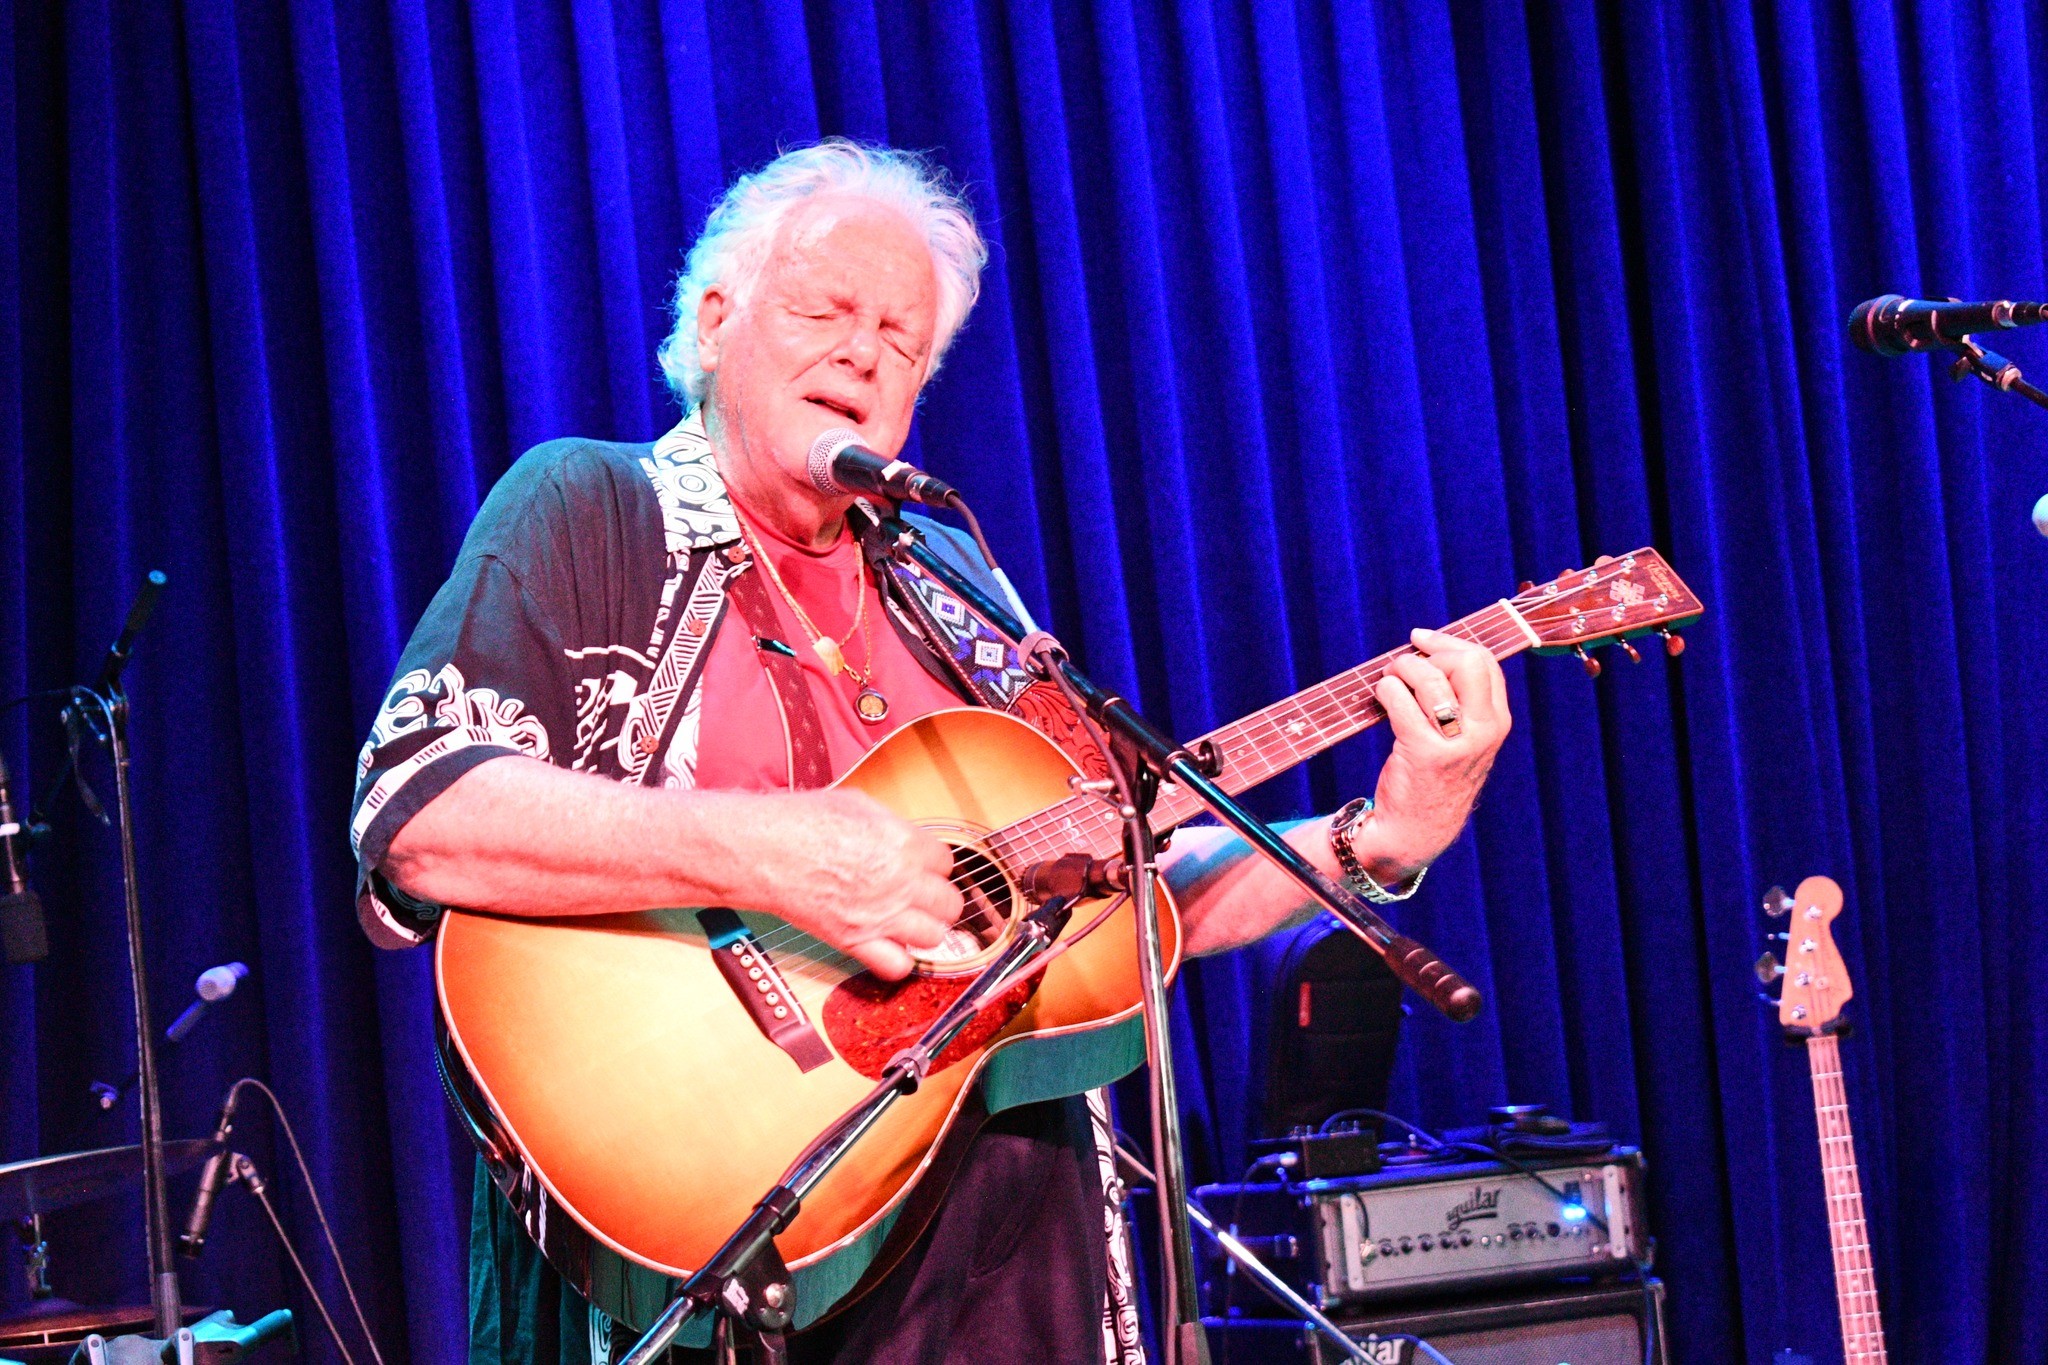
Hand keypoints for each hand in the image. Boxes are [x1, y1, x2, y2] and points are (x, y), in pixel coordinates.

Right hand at [752, 789, 963, 980]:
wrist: (764, 851)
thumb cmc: (801, 821)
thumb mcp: (858, 805)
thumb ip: (891, 826)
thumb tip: (902, 837)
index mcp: (905, 844)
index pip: (947, 862)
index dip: (933, 865)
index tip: (923, 867)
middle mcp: (900, 882)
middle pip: (949, 903)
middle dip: (938, 900)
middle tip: (923, 898)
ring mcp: (880, 915)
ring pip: (933, 937)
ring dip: (924, 931)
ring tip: (909, 923)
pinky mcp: (855, 940)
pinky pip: (897, 966)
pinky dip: (897, 961)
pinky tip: (889, 947)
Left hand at [1357, 628, 1512, 879]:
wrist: (1418, 830)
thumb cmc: (1433, 776)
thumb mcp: (1461, 738)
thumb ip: (1458, 700)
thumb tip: (1426, 647)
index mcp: (1497, 722)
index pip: (1484, 661)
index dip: (1449, 642)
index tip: (1422, 639)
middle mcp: (1484, 731)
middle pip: (1466, 661)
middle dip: (1430, 653)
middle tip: (1403, 666)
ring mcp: (1457, 743)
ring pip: (1430, 677)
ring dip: (1400, 669)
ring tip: (1388, 681)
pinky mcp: (1425, 753)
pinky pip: (1400, 699)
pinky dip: (1385, 690)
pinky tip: (1381, 699)